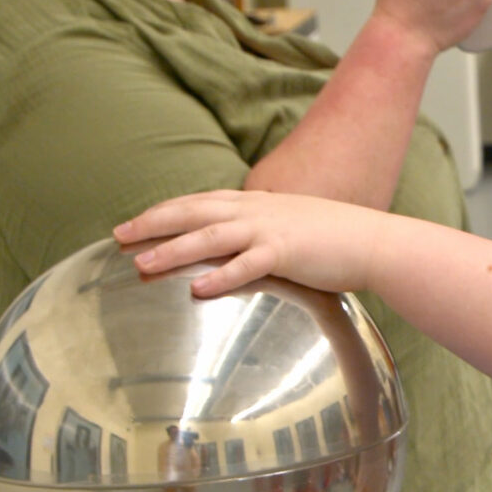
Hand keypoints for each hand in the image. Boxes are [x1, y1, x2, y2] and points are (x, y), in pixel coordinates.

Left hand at [117, 189, 387, 298]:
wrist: (373, 241)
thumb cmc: (332, 239)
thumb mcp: (287, 225)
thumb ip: (256, 232)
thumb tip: (233, 246)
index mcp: (254, 204)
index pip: (197, 203)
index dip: (162, 212)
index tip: (132, 224)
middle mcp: (255, 212)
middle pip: (192, 213)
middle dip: (152, 224)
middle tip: (119, 237)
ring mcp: (269, 231)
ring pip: (210, 237)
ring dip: (173, 250)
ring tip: (143, 264)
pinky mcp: (286, 253)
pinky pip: (247, 265)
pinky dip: (221, 276)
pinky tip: (198, 289)